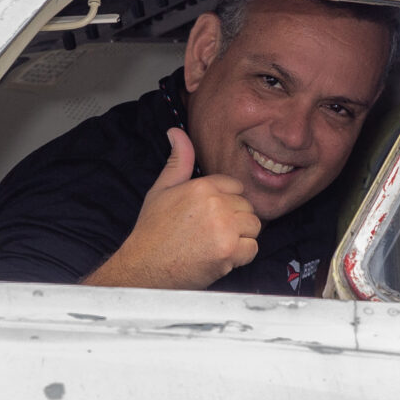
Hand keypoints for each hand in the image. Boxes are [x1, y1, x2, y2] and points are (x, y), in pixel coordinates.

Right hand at [83, 128, 261, 289]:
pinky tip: (219, 256)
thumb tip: (176, 132)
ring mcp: (224, 228)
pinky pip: (252, 249)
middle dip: (234, 220)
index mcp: (202, 186)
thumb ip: (178, 161)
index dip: (226, 202)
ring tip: (216, 244)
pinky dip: (240, 257)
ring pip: (253, 227)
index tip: (211, 216)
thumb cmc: (153, 231)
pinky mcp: (229, 251)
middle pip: (247, 207)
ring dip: (240, 238)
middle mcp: (216, 204)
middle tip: (210, 233)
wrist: (145, 267)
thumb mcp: (161, 189)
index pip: (236, 187)